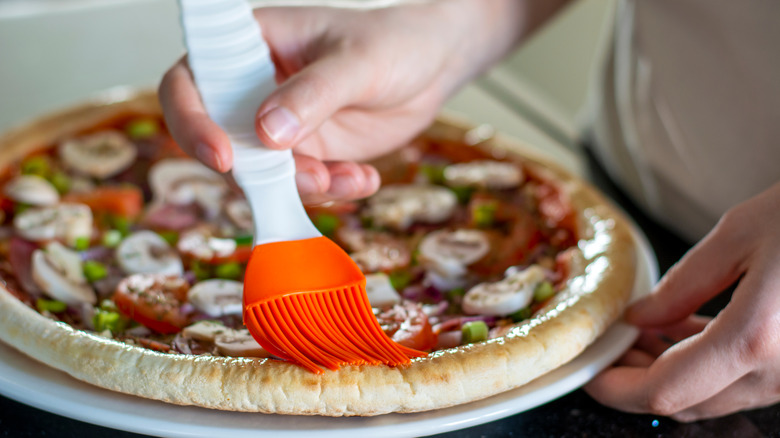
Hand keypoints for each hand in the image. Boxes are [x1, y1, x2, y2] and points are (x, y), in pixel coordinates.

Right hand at [160, 1, 562, 203]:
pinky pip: (304, 186)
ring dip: (303, 187)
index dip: (191, 121)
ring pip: (264, 175)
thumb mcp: (357, 62)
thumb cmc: (394, 42)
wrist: (434, 66)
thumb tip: (266, 133)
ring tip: (349, 177)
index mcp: (250, 47)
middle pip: (221, 141)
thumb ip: (313, 94)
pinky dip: (332, 191)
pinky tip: (365, 178)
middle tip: (312, 177)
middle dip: (261, 173)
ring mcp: (281, 126)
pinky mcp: (310, 153)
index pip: (190, 82)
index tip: (226, 157)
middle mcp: (255, 90)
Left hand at [586, 182, 779, 420]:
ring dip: (666, 371)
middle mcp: (779, 372)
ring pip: (712, 395)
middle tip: (608, 347)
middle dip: (635, 380)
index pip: (664, 389)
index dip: (616, 388)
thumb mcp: (739, 234)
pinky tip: (679, 330)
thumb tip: (642, 317)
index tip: (589, 371)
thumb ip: (684, 283)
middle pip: (685, 401)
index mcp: (755, 340)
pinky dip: (701, 364)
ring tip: (635, 333)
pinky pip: (741, 380)